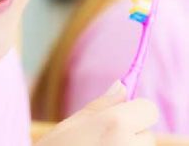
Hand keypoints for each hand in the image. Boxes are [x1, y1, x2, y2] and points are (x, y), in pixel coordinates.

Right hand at [35, 81, 158, 145]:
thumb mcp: (75, 122)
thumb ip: (102, 104)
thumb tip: (122, 85)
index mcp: (115, 124)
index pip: (149, 109)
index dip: (138, 109)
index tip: (124, 111)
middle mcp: (129, 145)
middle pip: (148, 132)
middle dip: (133, 130)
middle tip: (107, 135)